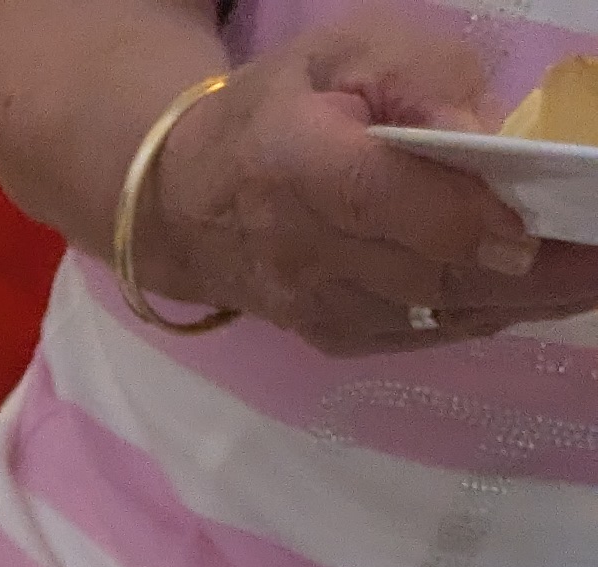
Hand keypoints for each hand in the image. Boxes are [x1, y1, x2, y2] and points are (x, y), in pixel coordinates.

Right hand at [135, 17, 597, 347]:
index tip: (531, 226)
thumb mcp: (342, 53)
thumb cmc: (277, 110)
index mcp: (295, 165)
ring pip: (435, 316)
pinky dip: (489, 314)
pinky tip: (541, 293)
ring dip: (523, 303)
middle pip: (426, 275)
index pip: (379, 201)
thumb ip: (417, 77)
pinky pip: (427, 334)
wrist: (184, 206)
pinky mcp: (335, 338)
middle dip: (527, 275)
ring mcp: (318, 308)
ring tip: (591, 279)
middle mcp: (303, 253)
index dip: (458, 220)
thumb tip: (483, 133)